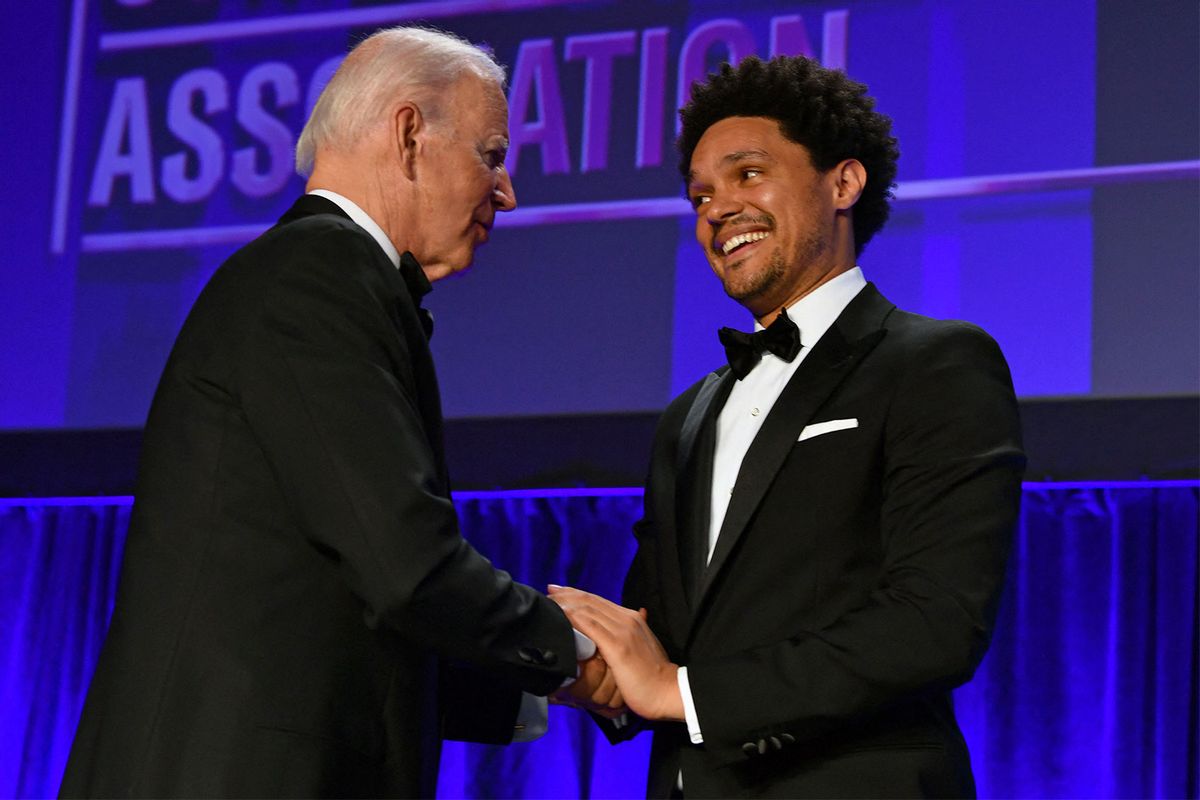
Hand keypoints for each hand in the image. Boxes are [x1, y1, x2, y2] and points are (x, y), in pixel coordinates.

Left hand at [548, 585, 682, 720]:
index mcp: (633, 619)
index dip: (578, 594)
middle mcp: (628, 619)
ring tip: (549, 602)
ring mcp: (623, 631)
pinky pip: (591, 626)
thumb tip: (619, 634)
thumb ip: (628, 639)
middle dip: (568, 594)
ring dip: (566, 603)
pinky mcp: (618, 646)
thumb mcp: (641, 650)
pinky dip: (574, 617)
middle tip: (550, 590)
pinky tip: (561, 615)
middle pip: (591, 601)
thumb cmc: (653, 677)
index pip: (599, 601)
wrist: (670, 691)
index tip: (560, 590)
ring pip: (589, 609)